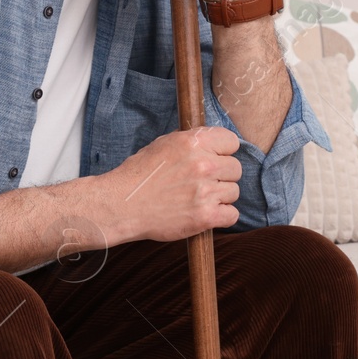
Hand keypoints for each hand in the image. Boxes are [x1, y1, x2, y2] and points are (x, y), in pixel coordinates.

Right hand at [99, 127, 243, 243]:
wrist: (122, 205)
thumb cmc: (139, 174)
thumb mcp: (164, 144)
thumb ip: (192, 141)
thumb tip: (213, 142)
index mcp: (194, 142)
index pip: (232, 141)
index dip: (223, 151)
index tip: (215, 159)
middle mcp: (203, 164)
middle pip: (236, 168)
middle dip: (222, 175)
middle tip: (203, 183)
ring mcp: (205, 191)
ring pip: (234, 192)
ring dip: (220, 196)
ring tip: (198, 199)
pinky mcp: (205, 216)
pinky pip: (232, 215)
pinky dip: (222, 216)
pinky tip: (205, 213)